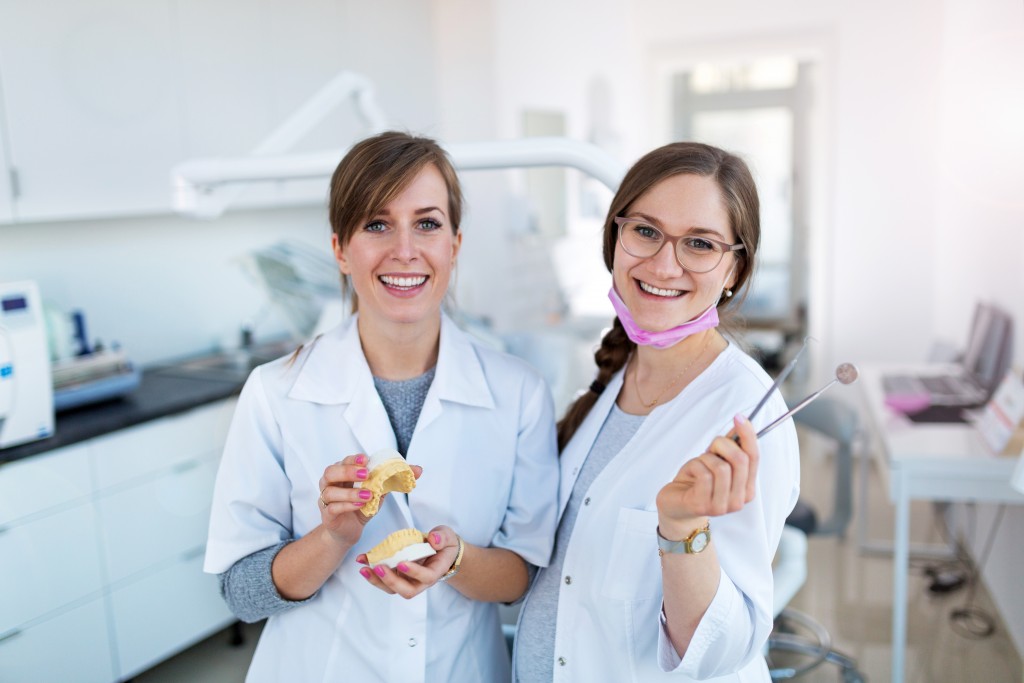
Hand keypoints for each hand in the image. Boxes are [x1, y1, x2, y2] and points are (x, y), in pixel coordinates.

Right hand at [318, 454, 422, 547]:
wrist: (349, 531)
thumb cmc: (362, 506)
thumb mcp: (380, 491)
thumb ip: (395, 479)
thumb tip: (418, 469)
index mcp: (343, 474)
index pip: (345, 461)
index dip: (354, 459)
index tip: (366, 459)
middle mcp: (331, 484)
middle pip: (331, 472)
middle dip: (348, 471)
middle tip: (366, 474)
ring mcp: (326, 500)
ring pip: (330, 491)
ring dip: (350, 493)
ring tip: (368, 495)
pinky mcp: (327, 515)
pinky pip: (331, 508)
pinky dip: (346, 505)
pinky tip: (359, 506)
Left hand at [355, 525, 461, 598]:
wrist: (440, 551)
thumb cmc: (444, 544)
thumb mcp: (447, 536)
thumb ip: (442, 537)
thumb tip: (433, 539)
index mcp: (435, 571)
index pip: (426, 577)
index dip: (414, 572)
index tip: (402, 563)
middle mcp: (420, 581)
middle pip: (407, 590)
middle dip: (391, 580)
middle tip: (378, 567)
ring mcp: (407, 580)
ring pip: (392, 589)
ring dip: (377, 581)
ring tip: (364, 569)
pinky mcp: (397, 576)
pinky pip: (384, 580)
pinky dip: (372, 573)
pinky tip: (363, 561)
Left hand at [656, 414, 759, 537]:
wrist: (675, 506)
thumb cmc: (697, 481)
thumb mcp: (715, 461)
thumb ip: (730, 446)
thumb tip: (742, 423)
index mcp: (747, 489)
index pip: (754, 458)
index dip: (748, 436)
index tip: (739, 416)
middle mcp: (738, 500)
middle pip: (740, 461)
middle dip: (723, 445)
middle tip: (710, 447)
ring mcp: (721, 506)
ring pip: (720, 467)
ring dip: (705, 458)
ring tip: (699, 465)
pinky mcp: (702, 505)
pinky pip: (703, 474)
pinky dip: (694, 465)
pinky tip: (690, 473)